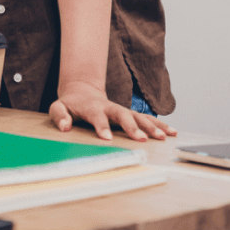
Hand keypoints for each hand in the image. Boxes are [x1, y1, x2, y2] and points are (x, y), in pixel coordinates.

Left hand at [48, 80, 175, 141]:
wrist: (84, 90)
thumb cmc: (71, 103)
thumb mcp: (58, 107)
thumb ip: (60, 115)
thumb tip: (66, 126)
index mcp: (92, 107)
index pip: (97, 116)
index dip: (102, 126)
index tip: (107, 138)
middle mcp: (110, 107)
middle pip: (123, 114)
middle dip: (132, 126)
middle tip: (141, 139)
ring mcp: (122, 109)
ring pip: (138, 116)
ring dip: (151, 126)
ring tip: (163, 137)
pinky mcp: (130, 113)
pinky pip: (146, 118)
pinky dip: (159, 124)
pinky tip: (171, 132)